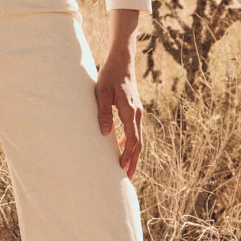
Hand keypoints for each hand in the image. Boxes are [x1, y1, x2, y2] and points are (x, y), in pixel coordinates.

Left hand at [95, 51, 143, 181]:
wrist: (122, 61)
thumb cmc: (110, 75)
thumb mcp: (102, 92)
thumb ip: (104, 112)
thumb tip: (106, 133)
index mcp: (130, 111)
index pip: (132, 139)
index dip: (128, 155)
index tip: (122, 168)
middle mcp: (137, 113)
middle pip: (138, 143)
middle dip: (133, 161)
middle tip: (128, 179)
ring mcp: (137, 112)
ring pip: (138, 138)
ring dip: (132, 154)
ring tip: (126, 169)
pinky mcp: (134, 110)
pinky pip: (134, 130)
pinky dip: (130, 142)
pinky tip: (121, 148)